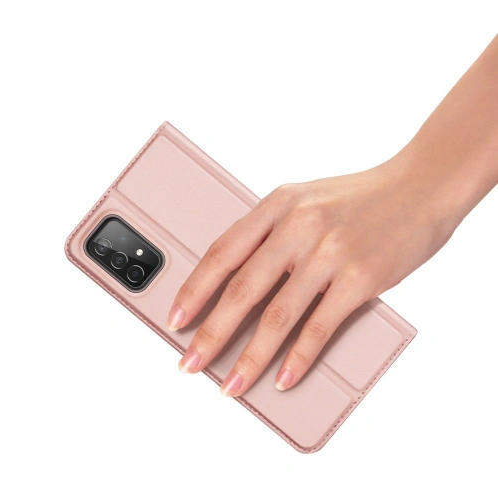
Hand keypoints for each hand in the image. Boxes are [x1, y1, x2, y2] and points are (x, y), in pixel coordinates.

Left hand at [167, 149, 458, 396]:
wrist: (420, 187)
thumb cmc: (359, 198)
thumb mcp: (306, 201)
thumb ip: (272, 234)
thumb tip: (238, 282)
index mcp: (278, 204)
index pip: (223, 252)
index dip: (195, 290)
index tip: (176, 319)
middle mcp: (299, 226)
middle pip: (242, 289)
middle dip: (211, 333)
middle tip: (189, 363)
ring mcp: (330, 252)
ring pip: (277, 316)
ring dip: (249, 358)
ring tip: (230, 384)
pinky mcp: (360, 278)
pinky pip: (319, 327)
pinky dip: (298, 358)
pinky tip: (282, 378)